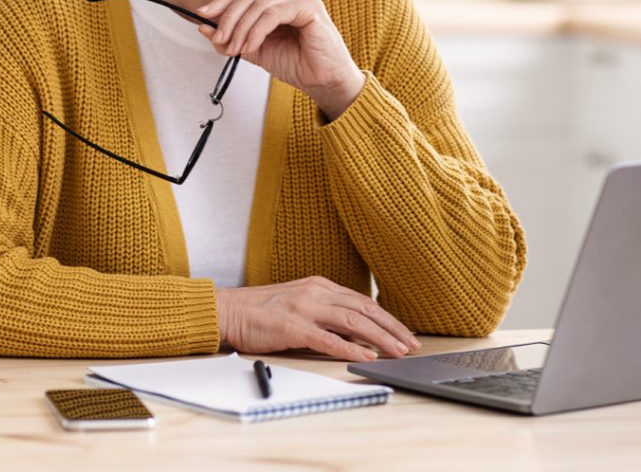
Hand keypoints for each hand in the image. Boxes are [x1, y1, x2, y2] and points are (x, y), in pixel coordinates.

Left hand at [197, 0, 364, 119]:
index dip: (223, 2)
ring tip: (233, 47)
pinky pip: (273, 13)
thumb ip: (234, 37)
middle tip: (218, 39)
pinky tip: (250, 46)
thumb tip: (204, 28)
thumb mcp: (256, 49)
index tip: (202, 14)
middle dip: (229, 18)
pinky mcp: (309, 6)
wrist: (323, 81)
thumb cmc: (297, 62)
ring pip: (259, 3)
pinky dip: (256, 30)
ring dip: (240, 27)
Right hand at [215, 277, 419, 361]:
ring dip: (379, 337)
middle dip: (391, 327)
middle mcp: (316, 292)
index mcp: (319, 285)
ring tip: (398, 351)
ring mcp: (305, 307)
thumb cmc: (262, 312)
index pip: (362, 301)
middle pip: (363, 308)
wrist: (229, 310)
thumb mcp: (299, 303)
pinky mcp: (292, 326)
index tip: (405, 333)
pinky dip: (351, 347)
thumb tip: (354, 331)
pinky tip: (367, 355)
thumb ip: (325, 312)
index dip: (387, 317)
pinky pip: (328, 338)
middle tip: (412, 344)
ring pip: (352, 321)